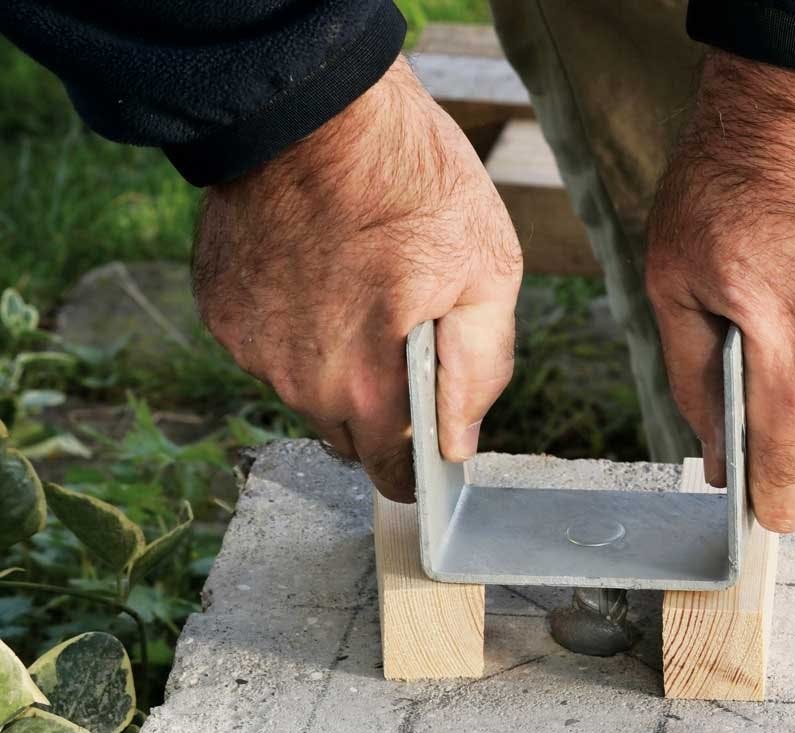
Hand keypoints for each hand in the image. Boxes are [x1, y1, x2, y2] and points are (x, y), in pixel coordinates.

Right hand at [193, 57, 521, 500]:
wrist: (310, 109)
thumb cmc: (411, 182)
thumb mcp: (487, 269)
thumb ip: (478, 370)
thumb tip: (458, 440)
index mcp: (368, 385)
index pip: (390, 474)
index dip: (415, 465)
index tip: (426, 443)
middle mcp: (299, 382)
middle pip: (346, 433)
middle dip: (379, 407)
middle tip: (402, 338)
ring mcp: (251, 347)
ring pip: (305, 388)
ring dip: (333, 362)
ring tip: (358, 291)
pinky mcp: (220, 310)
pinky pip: (267, 346)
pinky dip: (293, 325)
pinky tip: (315, 273)